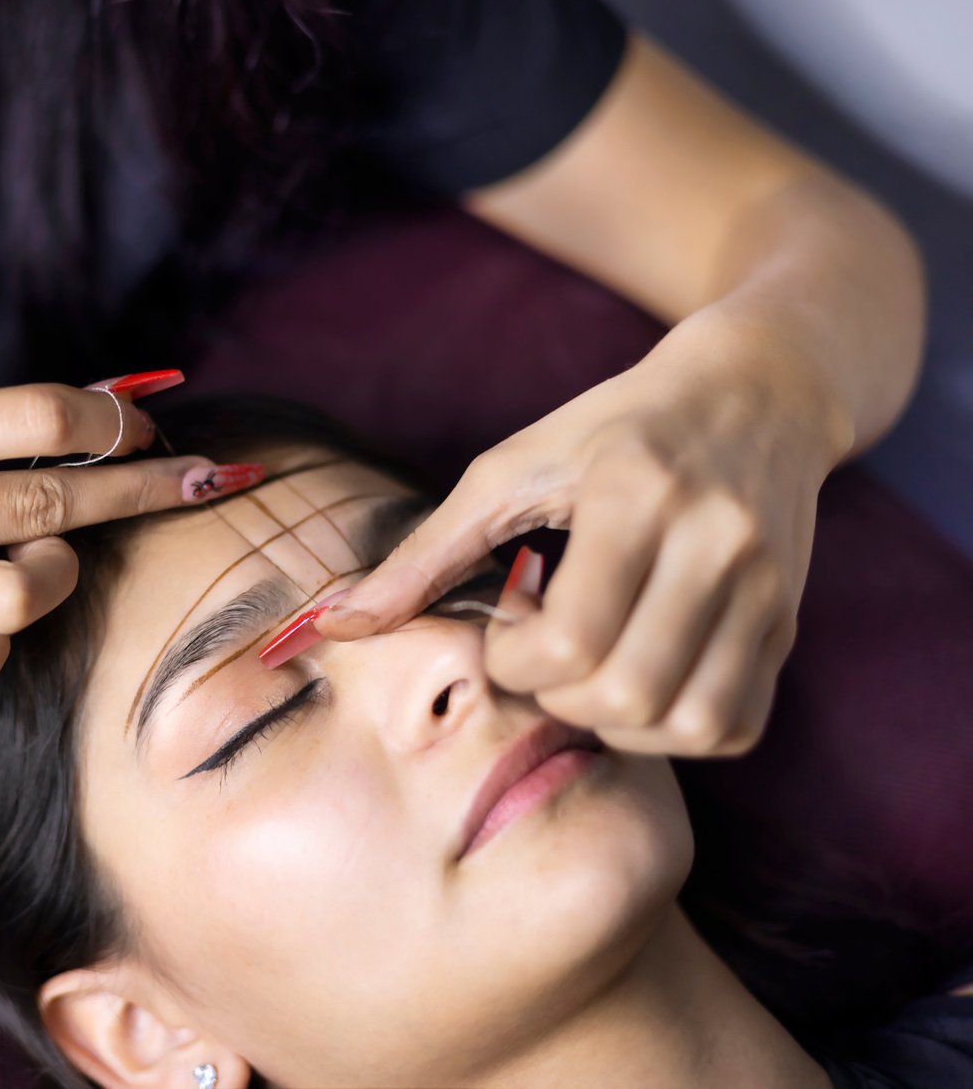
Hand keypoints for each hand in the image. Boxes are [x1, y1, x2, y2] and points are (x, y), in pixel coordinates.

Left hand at [318, 318, 845, 755]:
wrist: (757, 392)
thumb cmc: (611, 429)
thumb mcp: (509, 470)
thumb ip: (423, 555)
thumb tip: (333, 625)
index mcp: (636, 494)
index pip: (573, 642)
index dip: (517, 661)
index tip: (513, 624)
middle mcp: (718, 543)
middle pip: (626, 695)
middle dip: (561, 700)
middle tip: (547, 655)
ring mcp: (767, 588)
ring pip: (690, 725)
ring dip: (618, 726)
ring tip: (593, 671)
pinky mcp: (790, 622)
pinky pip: (734, 726)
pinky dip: (676, 731)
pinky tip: (642, 682)